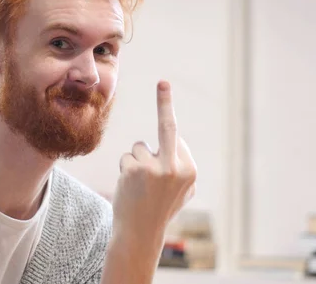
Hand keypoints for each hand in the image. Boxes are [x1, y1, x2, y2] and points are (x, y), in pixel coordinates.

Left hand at [112, 80, 196, 242]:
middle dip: (165, 102)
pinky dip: (125, 169)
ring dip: (136, 162)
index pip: (175, 137)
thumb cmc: (160, 209)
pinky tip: (130, 187)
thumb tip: (176, 142)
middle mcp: (176, 167)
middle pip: (167, 128)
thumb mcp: (181, 190)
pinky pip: (127, 157)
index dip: (167, 116)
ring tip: (139, 185)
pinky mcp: (135, 170)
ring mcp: (155, 168)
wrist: (140, 233)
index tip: (165, 85)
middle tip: (164, 82)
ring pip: (139, 147)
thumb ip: (181, 166)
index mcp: (190, 170)